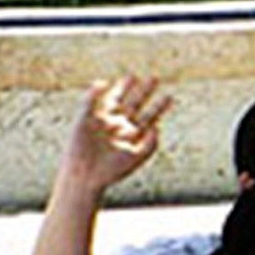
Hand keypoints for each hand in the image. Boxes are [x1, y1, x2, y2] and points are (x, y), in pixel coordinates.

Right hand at [60, 77, 172, 193]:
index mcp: (133, 133)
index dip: (159, 107)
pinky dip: (94, 92)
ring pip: (115, 99)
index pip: (149, 117)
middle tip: (156, 78)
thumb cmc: (111, 171)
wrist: (86, 177)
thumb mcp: (136, 158)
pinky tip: (103, 84)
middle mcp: (119, 124)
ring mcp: (103, 120)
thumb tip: (157, 127)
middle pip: (134, 103)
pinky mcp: (85, 119)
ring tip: (133, 76)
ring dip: (123, 88)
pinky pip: (90, 102)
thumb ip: (150, 145)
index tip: (169, 96)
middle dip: (145, 91)